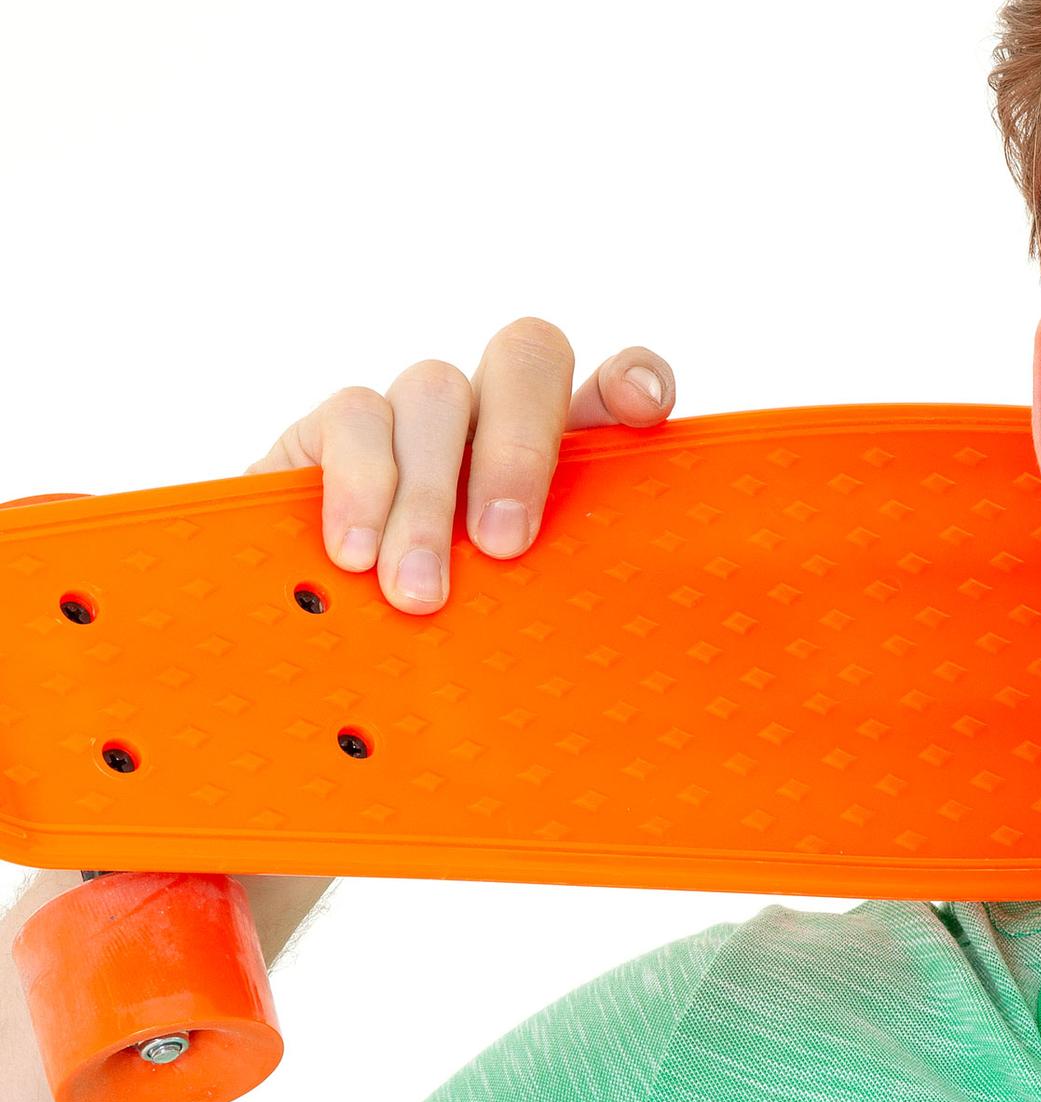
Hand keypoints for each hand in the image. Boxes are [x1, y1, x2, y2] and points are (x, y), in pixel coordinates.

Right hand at [230, 319, 674, 949]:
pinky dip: (358, 485)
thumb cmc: (447, 703)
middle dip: (520, 442)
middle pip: (527, 355)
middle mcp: (494, 431)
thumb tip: (660, 745)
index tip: (643, 417)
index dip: (633, 381)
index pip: (616, 389)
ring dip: (429, 494)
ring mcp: (413, 429)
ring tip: (418, 596)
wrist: (320, 731)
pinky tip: (353, 560)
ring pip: (435, 388)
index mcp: (567, 476)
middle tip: (507, 549)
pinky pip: (350, 416)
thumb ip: (576, 658)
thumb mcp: (525, 678)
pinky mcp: (326, 441)